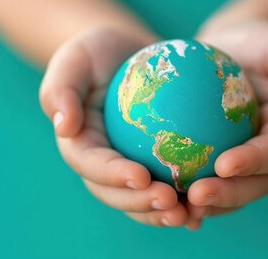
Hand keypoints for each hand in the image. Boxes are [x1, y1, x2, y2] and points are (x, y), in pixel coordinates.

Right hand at [39, 28, 188, 226]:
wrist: (130, 55)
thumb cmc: (99, 51)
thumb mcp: (76, 57)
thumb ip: (61, 87)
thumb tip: (64, 126)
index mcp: (79, 144)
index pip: (92, 165)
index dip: (114, 176)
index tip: (141, 176)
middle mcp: (101, 165)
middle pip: (116, 194)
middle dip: (141, 204)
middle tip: (171, 201)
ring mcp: (127, 170)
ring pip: (142, 202)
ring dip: (162, 214)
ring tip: (189, 215)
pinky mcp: (154, 168)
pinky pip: (169, 190)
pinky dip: (185, 203)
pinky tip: (206, 208)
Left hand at [185, 20, 267, 228]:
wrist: (228, 53)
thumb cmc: (255, 42)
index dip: (255, 162)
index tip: (224, 165)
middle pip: (258, 184)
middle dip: (229, 195)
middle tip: (196, 195)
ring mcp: (247, 165)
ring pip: (233, 194)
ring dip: (208, 205)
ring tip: (178, 208)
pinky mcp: (221, 166)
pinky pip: (208, 185)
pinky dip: (189, 198)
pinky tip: (163, 204)